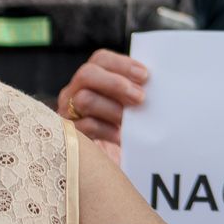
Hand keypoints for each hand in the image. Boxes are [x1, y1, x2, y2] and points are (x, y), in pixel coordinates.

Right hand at [59, 48, 148, 163]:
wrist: (103, 164)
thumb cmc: (120, 127)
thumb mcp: (126, 104)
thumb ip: (133, 90)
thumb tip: (156, 82)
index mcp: (89, 78)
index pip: (100, 59)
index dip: (123, 64)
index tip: (145, 75)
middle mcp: (73, 92)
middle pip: (87, 74)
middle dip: (116, 83)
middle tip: (140, 97)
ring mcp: (67, 112)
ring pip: (85, 99)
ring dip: (113, 108)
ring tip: (129, 120)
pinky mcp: (69, 134)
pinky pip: (86, 126)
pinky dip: (108, 130)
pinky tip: (122, 136)